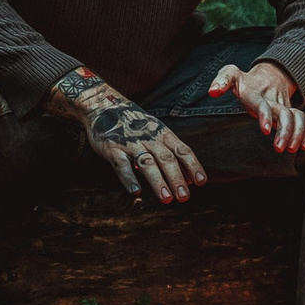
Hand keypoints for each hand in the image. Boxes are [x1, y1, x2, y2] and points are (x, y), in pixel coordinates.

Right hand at [43, 67, 205, 201]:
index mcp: (162, 134)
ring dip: (158, 182)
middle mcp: (149, 137)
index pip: (182, 150)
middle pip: (166, 159)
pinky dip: (129, 178)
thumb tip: (191, 180)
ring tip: (167, 199)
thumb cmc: (135, 125)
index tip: (202, 182)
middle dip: (177, 178)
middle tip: (184, 197)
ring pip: (147, 163)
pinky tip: (136, 191)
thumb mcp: (156, 134)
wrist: (103, 105)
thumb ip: (172, 155)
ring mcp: (130, 143)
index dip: (192, 166)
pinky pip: (121, 164)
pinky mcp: (112, 148)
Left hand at [209, 60, 304, 151]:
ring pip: (299, 117)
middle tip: (279, 148)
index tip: (266, 131)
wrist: (270, 74)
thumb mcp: (231, 74)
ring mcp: (285, 107)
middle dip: (285, 131)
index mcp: (257, 95)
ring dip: (299, 133)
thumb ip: (221, 81)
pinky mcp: (294, 113)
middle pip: (285, 113)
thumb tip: (212, 92)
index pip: (262, 104)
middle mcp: (273, 101)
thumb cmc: (246, 80)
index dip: (265, 115)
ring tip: (292, 149)